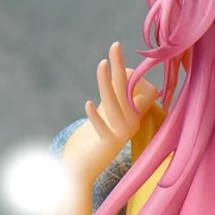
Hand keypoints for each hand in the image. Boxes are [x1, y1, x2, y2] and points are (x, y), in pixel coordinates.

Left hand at [62, 41, 157, 175]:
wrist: (81, 169)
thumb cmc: (91, 140)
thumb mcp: (105, 115)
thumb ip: (113, 98)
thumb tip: (121, 75)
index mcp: (131, 115)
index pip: (132, 88)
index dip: (126, 71)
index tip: (115, 53)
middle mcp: (130, 123)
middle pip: (125, 91)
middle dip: (120, 67)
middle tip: (115, 45)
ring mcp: (121, 134)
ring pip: (115, 104)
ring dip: (107, 84)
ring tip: (101, 65)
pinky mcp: (108, 144)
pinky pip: (103, 127)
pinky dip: (96, 116)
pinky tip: (88, 104)